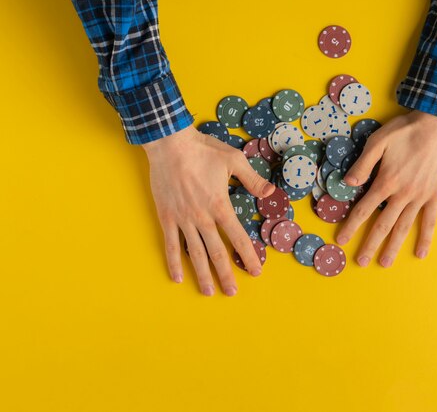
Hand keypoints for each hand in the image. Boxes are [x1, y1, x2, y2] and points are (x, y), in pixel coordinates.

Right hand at [142, 126, 274, 295]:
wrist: (169, 144)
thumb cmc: (203, 150)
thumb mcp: (234, 160)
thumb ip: (252, 179)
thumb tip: (269, 194)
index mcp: (221, 206)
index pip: (238, 238)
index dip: (248, 256)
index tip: (256, 271)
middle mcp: (203, 218)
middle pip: (216, 253)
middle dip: (226, 274)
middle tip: (233, 292)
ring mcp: (183, 219)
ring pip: (195, 253)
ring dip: (203, 275)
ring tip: (209, 292)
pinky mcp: (166, 217)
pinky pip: (170, 244)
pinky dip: (174, 262)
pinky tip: (178, 277)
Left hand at [336, 110, 436, 266]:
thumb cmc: (405, 131)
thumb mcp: (378, 141)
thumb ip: (363, 164)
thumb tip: (348, 183)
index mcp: (386, 182)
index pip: (363, 209)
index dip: (351, 226)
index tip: (342, 240)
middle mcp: (402, 194)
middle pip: (383, 224)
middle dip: (370, 244)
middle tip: (360, 261)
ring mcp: (420, 197)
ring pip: (404, 227)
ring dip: (393, 246)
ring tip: (384, 262)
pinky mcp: (435, 195)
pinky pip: (430, 220)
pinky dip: (425, 237)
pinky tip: (421, 253)